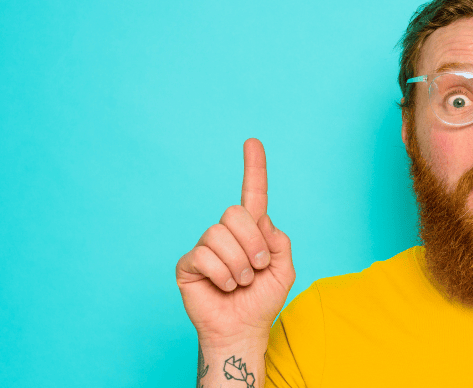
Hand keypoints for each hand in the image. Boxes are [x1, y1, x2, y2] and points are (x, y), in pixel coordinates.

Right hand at [176, 138, 294, 346]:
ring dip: (238, 265)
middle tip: (256, 269)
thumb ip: (278, 241)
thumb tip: (260, 219)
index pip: (252, 194)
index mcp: (252, 230)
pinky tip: (224, 287)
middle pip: (234, 213)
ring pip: (219, 236)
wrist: (243, 329)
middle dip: (252, 244)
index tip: (252, 142)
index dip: (254, 168)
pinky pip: (205, 256)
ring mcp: (205, 247)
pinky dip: (222, 275)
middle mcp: (227, 233)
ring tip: (240, 282)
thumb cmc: (262, 300)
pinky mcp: (188, 264)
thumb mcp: (284, 269)